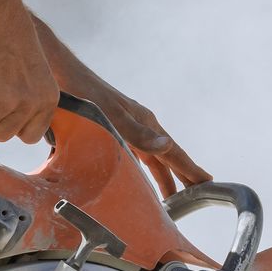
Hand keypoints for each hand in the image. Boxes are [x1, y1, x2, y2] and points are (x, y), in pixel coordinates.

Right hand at [0, 16, 59, 142]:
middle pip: (2, 135)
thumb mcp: (34, 73)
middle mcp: (30, 103)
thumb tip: (16, 129)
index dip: (13, 126)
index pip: (30, 136)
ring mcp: (7, 101)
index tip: (4, 113)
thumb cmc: (12, 40)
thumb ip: (30, 100)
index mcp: (48, 99)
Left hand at [89, 78, 211, 195]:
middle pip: (167, 157)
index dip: (190, 168)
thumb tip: (167, 146)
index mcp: (146, 123)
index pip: (174, 152)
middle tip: (198, 192)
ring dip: (164, 175)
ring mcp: (128, 128)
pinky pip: (137, 156)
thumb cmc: (87, 94)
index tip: (207, 182)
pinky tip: (141, 177)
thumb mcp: (114, 116)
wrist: (63, 75)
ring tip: (173, 195)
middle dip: (183, 175)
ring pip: (152, 158)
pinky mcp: (113, 130)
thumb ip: (139, 134)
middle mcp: (141, 126)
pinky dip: (145, 170)